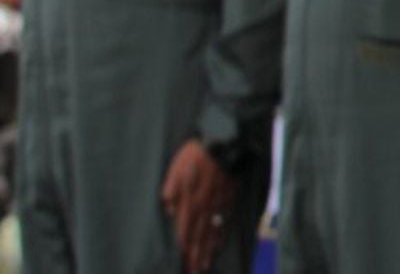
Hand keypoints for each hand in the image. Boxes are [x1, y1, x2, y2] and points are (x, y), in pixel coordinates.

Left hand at [159, 139, 234, 272]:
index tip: (182, 263)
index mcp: (188, 199)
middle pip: (198, 235)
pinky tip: (218, 245)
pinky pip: (224, 220)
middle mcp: (204, 206)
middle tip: (194, 272)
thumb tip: (168, 210)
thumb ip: (171, 190)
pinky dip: (221, 235)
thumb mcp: (175, 169)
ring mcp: (218, 204)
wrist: (224, 142)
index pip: (184, 229)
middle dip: (195, 255)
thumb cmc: (195, 155)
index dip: (183, 247)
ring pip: (211, 231)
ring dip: (207, 250)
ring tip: (204, 265)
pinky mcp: (228, 198)